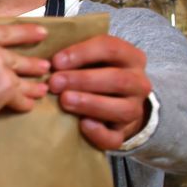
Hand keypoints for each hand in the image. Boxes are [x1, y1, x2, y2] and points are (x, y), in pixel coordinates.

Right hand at [0, 23, 49, 186]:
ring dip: (31, 83)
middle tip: (44, 66)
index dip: (22, 32)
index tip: (38, 32)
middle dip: (31, 61)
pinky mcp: (4, 85)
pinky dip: (23, 103)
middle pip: (11, 52)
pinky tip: (27, 106)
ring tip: (41, 88)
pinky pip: (20, 95)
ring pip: (19, 74)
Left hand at [48, 35, 151, 150]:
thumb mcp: (91, 58)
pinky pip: (115, 137)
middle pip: (117, 79)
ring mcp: (134, 109)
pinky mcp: (123, 133)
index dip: (82, 53)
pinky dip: (99, 133)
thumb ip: (75, 56)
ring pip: (122, 109)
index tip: (56, 61)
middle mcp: (139, 83)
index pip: (111, 48)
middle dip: (83, 80)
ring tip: (65, 100)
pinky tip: (83, 124)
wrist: (113, 102)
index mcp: (131, 57)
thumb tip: (48, 60)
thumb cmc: (95, 72)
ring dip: (90, 103)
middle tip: (54, 82)